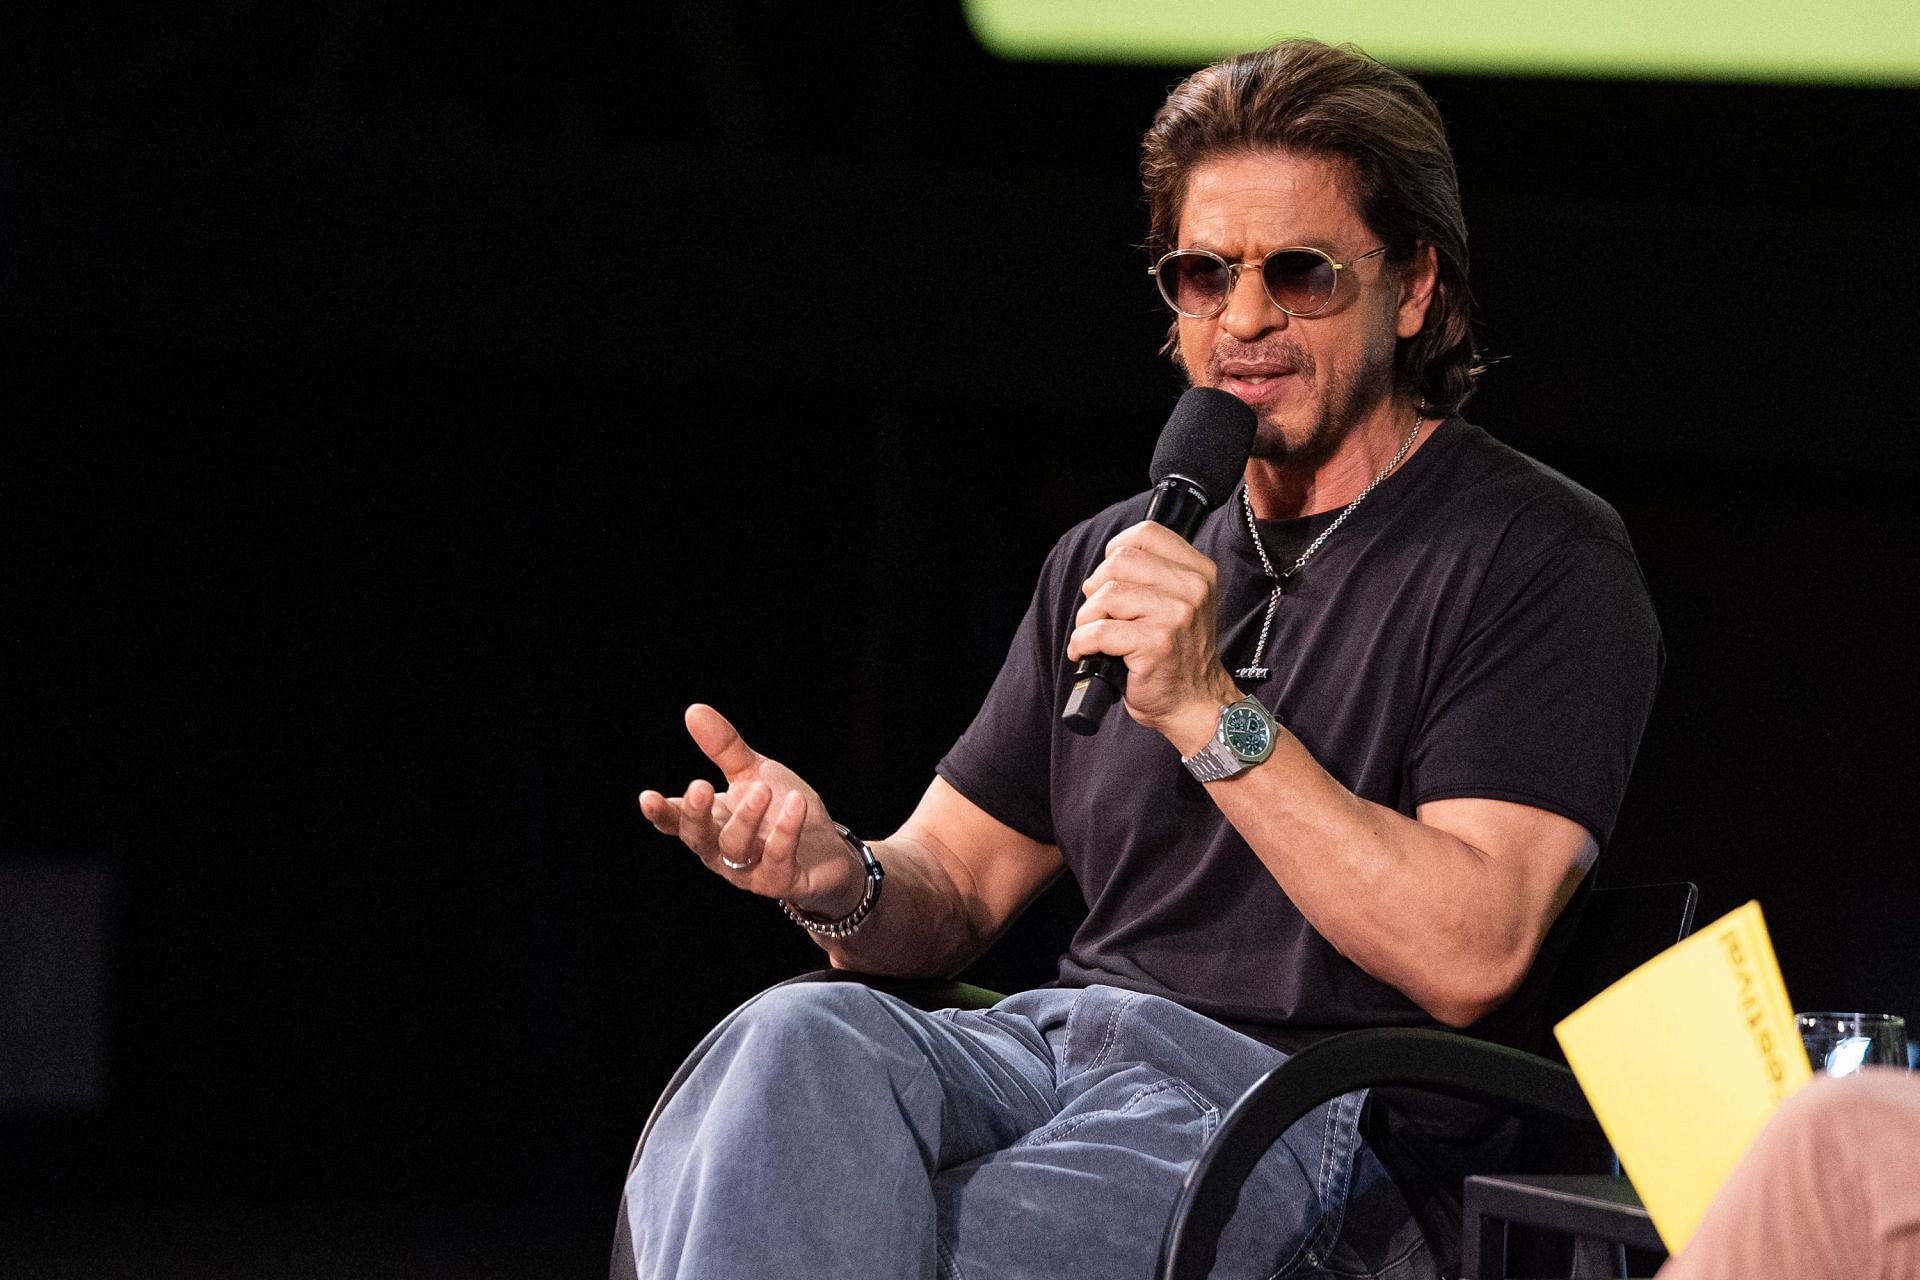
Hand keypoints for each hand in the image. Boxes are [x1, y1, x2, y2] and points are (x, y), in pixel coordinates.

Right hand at [637, 704, 864, 915]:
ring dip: (746, 818)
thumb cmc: (780, 811)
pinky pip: (777, 860)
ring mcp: (749, 872)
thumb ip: (724, 749)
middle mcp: (722, 852)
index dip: (661, 812)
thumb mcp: (753, 773)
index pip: (677, 821)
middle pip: (698, 839)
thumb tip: (694, 710)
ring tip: (761, 789)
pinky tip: (795, 805)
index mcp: (711, 824)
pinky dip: (785, 832)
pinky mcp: (781, 881)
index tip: (647, 797)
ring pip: (735, 849)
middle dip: (696, 815)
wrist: (828, 849)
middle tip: (699, 786)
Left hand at [1066, 521, 1240, 747]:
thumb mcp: (1181, 604)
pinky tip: (1086, 652)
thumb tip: (1106, 563)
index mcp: (1199, 572)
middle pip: (1119, 561)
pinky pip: (1100, 631)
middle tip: (1098, 614)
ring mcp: (1176, 616)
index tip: (1108, 577)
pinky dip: (1082, 642)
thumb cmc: (1178, 655)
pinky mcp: (1156, 643)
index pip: (1146, 534)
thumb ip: (1155, 576)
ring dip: (1087, 618)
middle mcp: (1192, 589)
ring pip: (1106, 595)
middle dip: (1096, 587)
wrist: (1197, 702)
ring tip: (1092, 636)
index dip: (1115, 551)